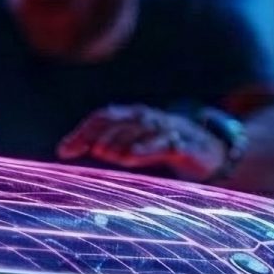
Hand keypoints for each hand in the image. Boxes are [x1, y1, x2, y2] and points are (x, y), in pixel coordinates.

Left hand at [57, 105, 225, 181]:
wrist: (210, 149)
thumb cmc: (162, 145)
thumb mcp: (131, 144)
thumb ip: (103, 145)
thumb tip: (64, 152)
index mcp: (133, 117)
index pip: (103, 117)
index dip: (82, 132)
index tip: (63, 152)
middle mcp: (148, 119)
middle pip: (121, 119)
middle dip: (102, 134)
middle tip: (91, 151)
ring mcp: (168, 129)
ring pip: (142, 129)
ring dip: (122, 140)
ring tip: (106, 154)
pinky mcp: (186, 145)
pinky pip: (166, 144)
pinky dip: (149, 147)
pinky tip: (133, 156)